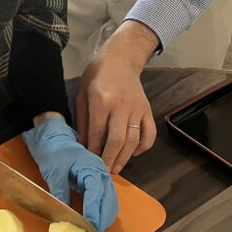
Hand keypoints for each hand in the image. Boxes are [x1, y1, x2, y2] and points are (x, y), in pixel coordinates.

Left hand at [23, 115, 118, 231]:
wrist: (54, 137)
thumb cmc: (54, 152)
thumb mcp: (54, 172)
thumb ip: (61, 193)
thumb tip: (63, 216)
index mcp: (91, 167)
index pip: (96, 193)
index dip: (94, 212)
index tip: (90, 228)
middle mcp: (101, 172)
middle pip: (108, 199)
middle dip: (103, 218)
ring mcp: (101, 176)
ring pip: (110, 200)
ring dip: (105, 216)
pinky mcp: (98, 181)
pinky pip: (106, 198)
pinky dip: (104, 211)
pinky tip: (98, 222)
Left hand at [76, 21, 157, 172]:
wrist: (120, 58)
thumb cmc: (96, 75)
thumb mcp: (82, 93)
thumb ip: (83, 119)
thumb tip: (83, 144)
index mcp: (101, 100)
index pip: (98, 132)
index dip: (93, 149)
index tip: (89, 161)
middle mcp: (121, 105)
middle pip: (117, 140)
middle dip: (110, 159)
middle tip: (104, 172)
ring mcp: (137, 108)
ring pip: (134, 139)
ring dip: (125, 158)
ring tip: (116, 169)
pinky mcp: (147, 109)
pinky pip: (150, 133)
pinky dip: (144, 146)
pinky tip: (134, 153)